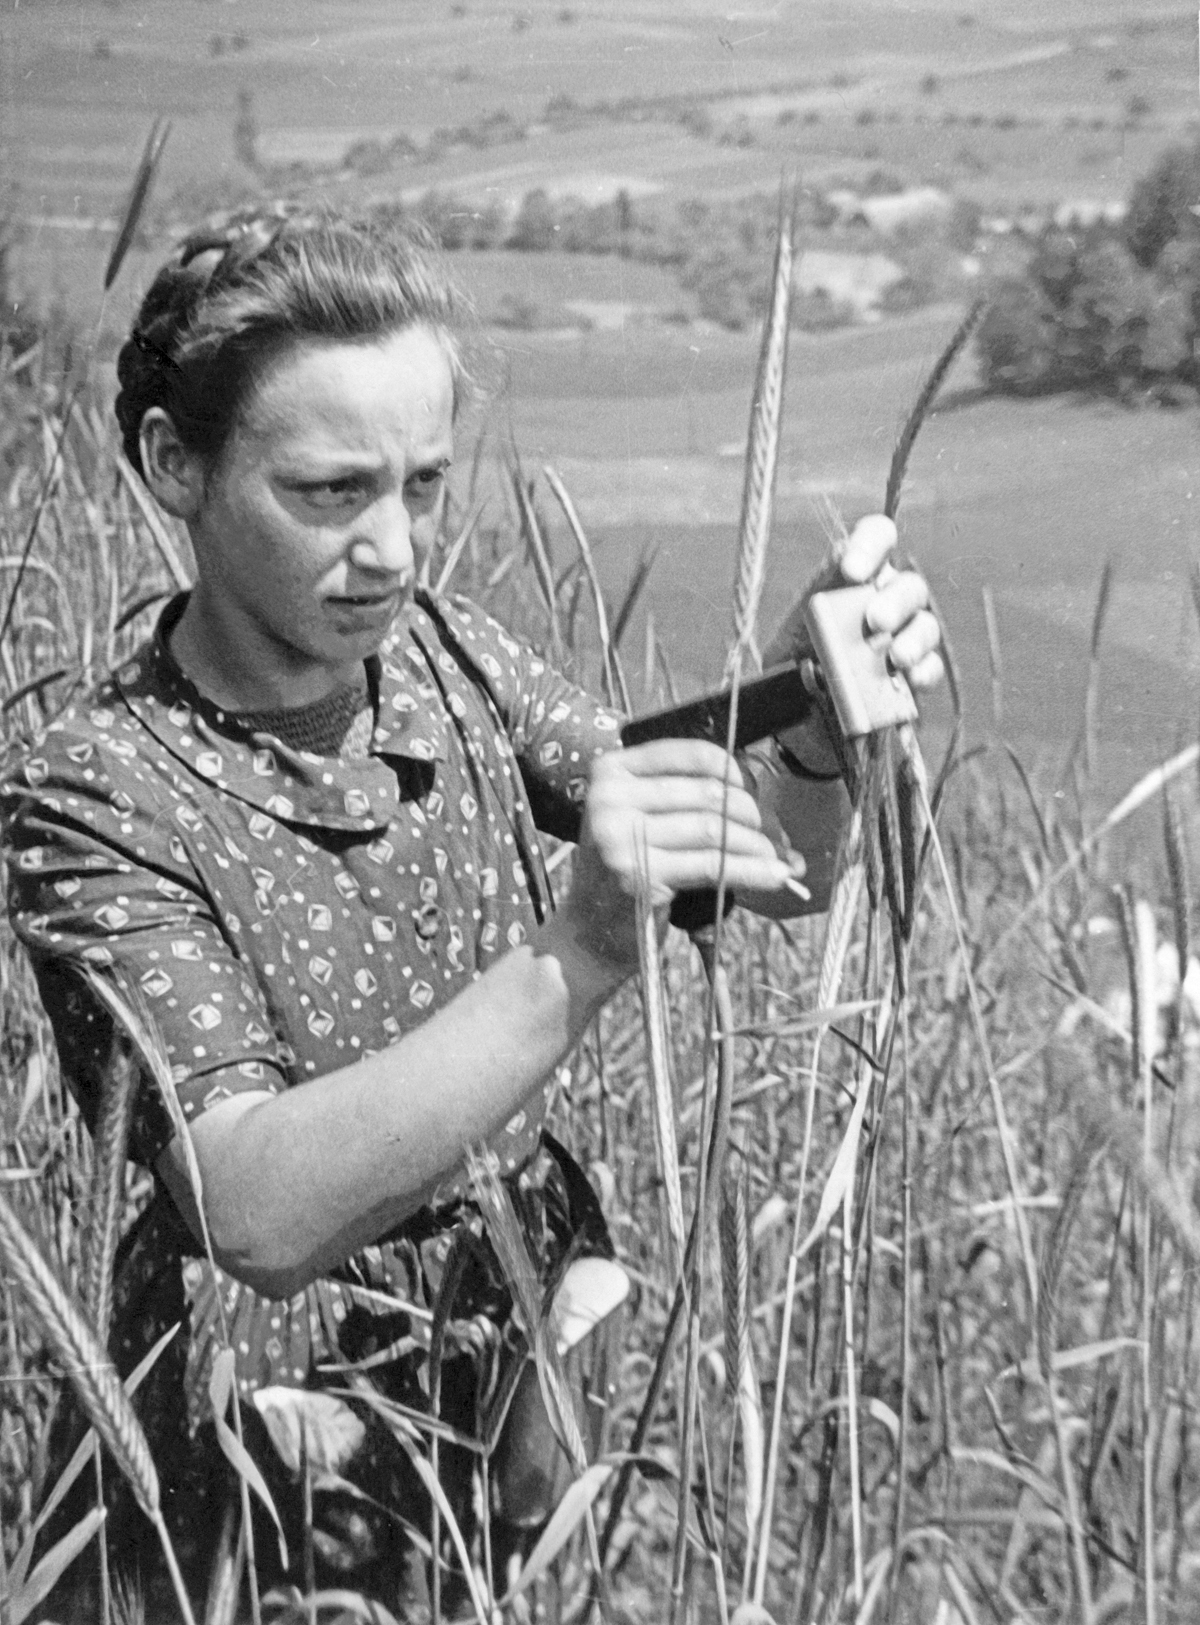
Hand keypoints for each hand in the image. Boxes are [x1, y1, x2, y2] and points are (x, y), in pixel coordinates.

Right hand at [563, 739, 801, 968]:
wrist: (589, 927)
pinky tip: (775, 875)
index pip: (688, 754)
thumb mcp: (640, 819)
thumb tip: (761, 804)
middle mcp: (610, 798)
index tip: (748, 790)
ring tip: (776, 860)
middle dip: (749, 814)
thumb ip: (686, 802)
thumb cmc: (626, 867)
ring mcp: (619, 837)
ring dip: (754, 845)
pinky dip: (751, 870)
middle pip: (706, 793)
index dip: (730, 770)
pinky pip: (711, 865)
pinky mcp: (637, 875)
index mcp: (611, 771)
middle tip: (765, 835)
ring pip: (712, 829)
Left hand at [762, 513, 943, 771]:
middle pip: (908, 586)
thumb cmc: (793, 669)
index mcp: (854, 580)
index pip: (877, 539)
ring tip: (896, 657)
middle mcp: (886, 601)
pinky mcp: (914, 677)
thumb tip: (833, 628)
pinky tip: (910, 679)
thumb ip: (808, 628)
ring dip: (913, 638)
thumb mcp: (785, 644)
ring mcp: (904, 638)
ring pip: (926, 625)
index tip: (851, 570)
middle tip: (875, 622)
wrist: (800, 721)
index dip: (870, 545)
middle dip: (894, 601)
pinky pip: (930, 668)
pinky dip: (922, 672)